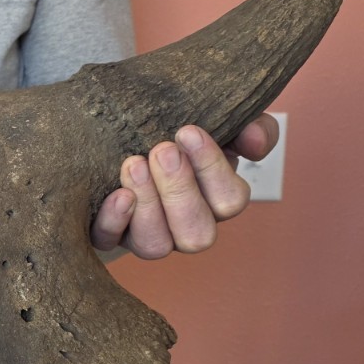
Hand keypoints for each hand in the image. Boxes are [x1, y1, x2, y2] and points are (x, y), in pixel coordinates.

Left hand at [89, 115, 278, 258]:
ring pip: (156, 245)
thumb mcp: (216, 117)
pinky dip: (112, 222)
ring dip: (147, 206)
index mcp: (214, 198)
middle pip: (197, 234)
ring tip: (134, 164)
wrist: (122, 122)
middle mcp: (183, 223)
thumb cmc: (175, 124)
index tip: (188, 132)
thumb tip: (256, 141)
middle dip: (180, 192)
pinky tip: (115, 194)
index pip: (230, 201)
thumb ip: (249, 125)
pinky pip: (108, 241)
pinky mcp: (108, 232)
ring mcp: (145, 232)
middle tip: (162, 150)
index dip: (212, 169)